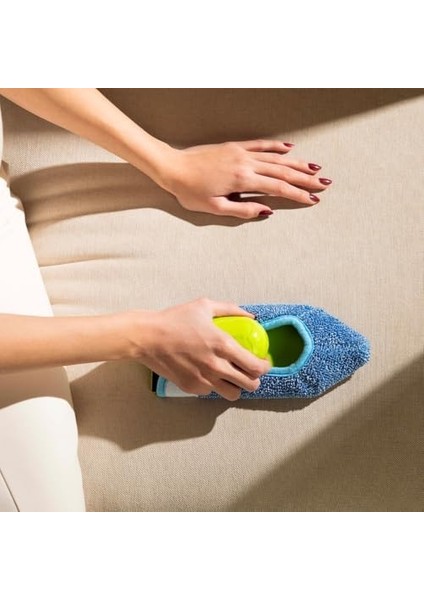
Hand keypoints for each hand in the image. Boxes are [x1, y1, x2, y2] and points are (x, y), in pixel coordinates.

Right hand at [130, 297, 270, 400]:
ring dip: (237, 387)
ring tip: (232, 378)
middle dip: (255, 380)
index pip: (256, 366)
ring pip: (233, 394)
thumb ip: (230, 310)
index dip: (264, 367)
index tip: (263, 362)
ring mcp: (204, 380)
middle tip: (250, 372)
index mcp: (223, 345)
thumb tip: (250, 315)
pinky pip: (211, 392)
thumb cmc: (175, 320)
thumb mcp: (204, 306)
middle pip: (250, 385)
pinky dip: (214, 386)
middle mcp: (216, 366)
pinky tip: (209, 374)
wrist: (147, 338)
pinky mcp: (191, 388)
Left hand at [161, 140, 331, 218]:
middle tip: (325, 184)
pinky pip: (261, 145)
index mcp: (242, 180)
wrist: (172, 167)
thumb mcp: (215, 208)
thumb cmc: (190, 191)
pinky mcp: (235, 147)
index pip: (278, 188)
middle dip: (306, 179)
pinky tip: (290, 148)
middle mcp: (246, 163)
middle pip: (283, 171)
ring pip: (276, 158)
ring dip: (297, 163)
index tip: (313, 199)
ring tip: (316, 168)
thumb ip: (243, 210)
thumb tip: (266, 211)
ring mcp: (241, 153)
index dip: (297, 194)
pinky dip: (277, 147)